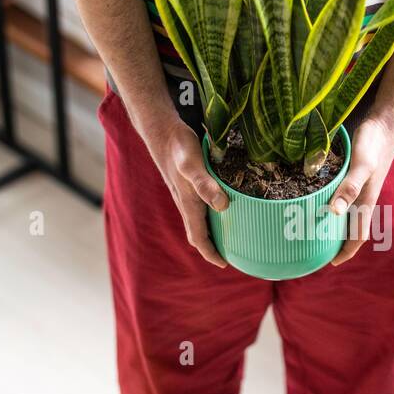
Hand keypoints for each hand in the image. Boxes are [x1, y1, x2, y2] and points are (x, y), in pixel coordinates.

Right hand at [142, 117, 229, 267]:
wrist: (161, 130)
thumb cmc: (178, 147)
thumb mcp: (193, 164)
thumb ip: (205, 184)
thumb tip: (223, 206)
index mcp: (189, 204)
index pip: (198, 238)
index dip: (211, 253)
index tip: (225, 263)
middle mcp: (186, 202)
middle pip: (198, 233)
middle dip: (213, 247)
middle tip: (232, 253)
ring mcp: (185, 193)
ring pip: (199, 220)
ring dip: (212, 231)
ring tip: (231, 234)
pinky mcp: (187, 183)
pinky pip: (199, 206)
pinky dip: (211, 213)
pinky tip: (222, 205)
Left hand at [329, 116, 393, 266]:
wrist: (386, 122)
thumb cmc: (374, 143)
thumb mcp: (361, 165)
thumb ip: (349, 187)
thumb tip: (335, 213)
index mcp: (366, 201)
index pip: (358, 235)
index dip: (346, 251)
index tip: (331, 263)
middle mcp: (364, 197)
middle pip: (352, 227)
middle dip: (338, 242)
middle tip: (317, 249)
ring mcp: (362, 186)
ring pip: (348, 213)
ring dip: (336, 224)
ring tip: (316, 229)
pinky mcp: (357, 174)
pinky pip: (345, 197)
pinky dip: (334, 205)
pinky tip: (322, 199)